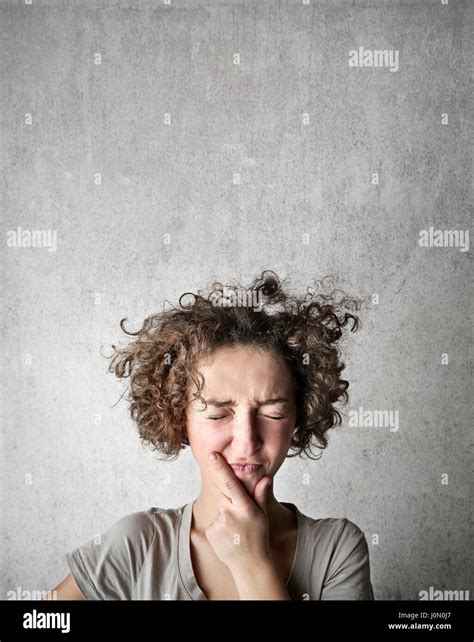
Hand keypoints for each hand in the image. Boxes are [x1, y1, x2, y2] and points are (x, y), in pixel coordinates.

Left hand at [204, 451, 272, 574]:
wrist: (250, 564)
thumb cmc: (259, 537)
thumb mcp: (263, 515)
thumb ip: (260, 495)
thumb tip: (265, 477)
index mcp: (245, 507)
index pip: (230, 483)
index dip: (221, 468)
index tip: (212, 455)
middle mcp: (230, 513)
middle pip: (225, 495)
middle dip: (231, 500)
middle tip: (241, 516)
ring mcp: (219, 523)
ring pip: (220, 508)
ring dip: (226, 514)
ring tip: (236, 529)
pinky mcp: (211, 531)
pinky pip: (214, 521)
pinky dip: (220, 526)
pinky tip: (229, 535)